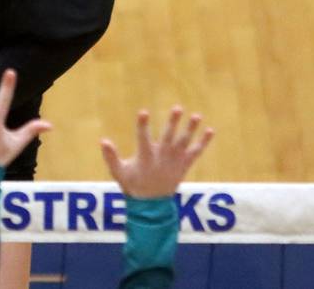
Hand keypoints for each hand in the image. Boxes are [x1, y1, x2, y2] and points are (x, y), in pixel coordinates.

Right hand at [100, 106, 214, 198]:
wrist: (152, 205)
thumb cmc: (133, 185)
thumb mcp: (118, 172)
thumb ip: (110, 156)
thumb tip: (103, 140)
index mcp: (146, 157)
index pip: (143, 138)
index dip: (142, 125)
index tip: (143, 112)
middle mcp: (162, 158)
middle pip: (168, 137)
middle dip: (173, 122)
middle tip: (178, 108)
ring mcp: (175, 162)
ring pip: (184, 142)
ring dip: (190, 129)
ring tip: (197, 116)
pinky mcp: (184, 166)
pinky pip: (196, 153)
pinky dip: (203, 143)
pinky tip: (210, 131)